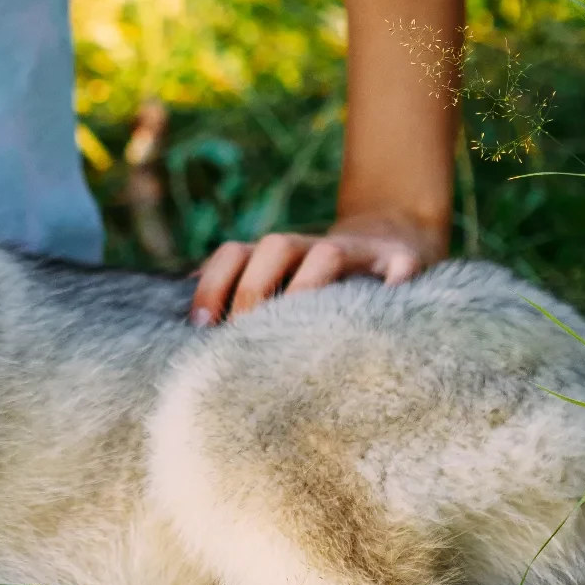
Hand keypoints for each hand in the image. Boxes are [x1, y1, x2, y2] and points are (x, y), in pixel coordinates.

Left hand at [188, 214, 442, 325]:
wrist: (391, 246)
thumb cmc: (317, 288)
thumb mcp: (276, 290)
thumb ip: (233, 301)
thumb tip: (183, 328)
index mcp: (273, 254)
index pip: (232, 253)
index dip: (211, 284)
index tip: (200, 327)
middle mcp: (310, 246)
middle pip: (274, 246)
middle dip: (253, 291)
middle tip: (244, 339)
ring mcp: (357, 251)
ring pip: (327, 253)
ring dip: (307, 287)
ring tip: (297, 332)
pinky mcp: (401, 261)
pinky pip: (399, 267)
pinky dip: (393, 284)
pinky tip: (383, 309)